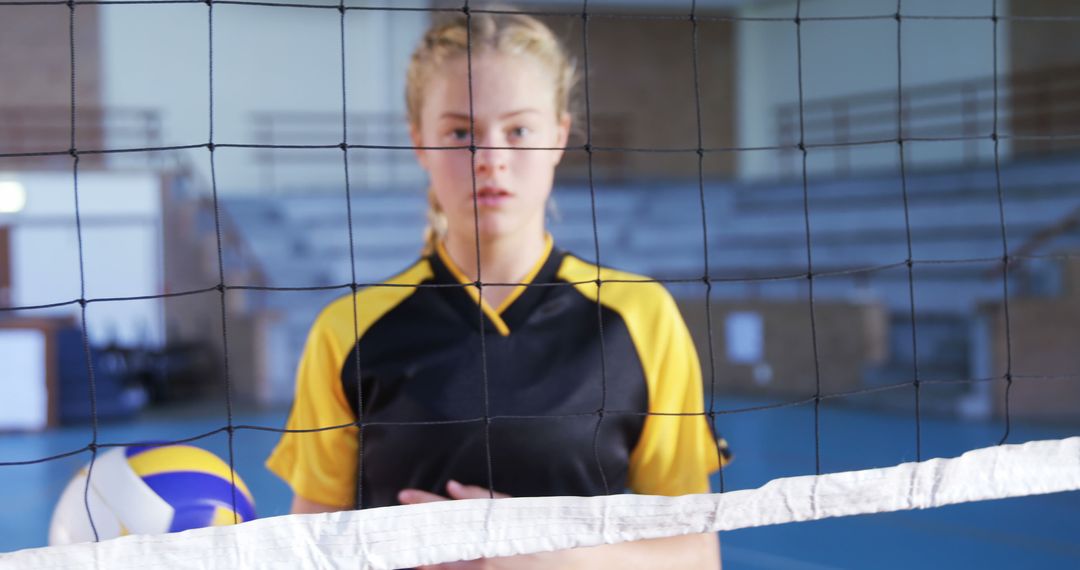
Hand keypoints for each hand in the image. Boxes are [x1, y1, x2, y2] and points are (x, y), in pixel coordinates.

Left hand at [399, 482, 568, 568]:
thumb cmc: (552, 536)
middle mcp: (483, 558)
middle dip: (415, 534)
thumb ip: (486, 500)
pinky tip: (428, 564)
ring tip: (402, 550)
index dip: (426, 504)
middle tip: (391, 527)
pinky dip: (442, 568)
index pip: (450, 514)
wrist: (583, 567)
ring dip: (422, 558)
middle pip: (439, 545)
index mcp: (491, 532)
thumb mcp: (521, 511)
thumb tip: (453, 488)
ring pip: (444, 568)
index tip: (405, 495)